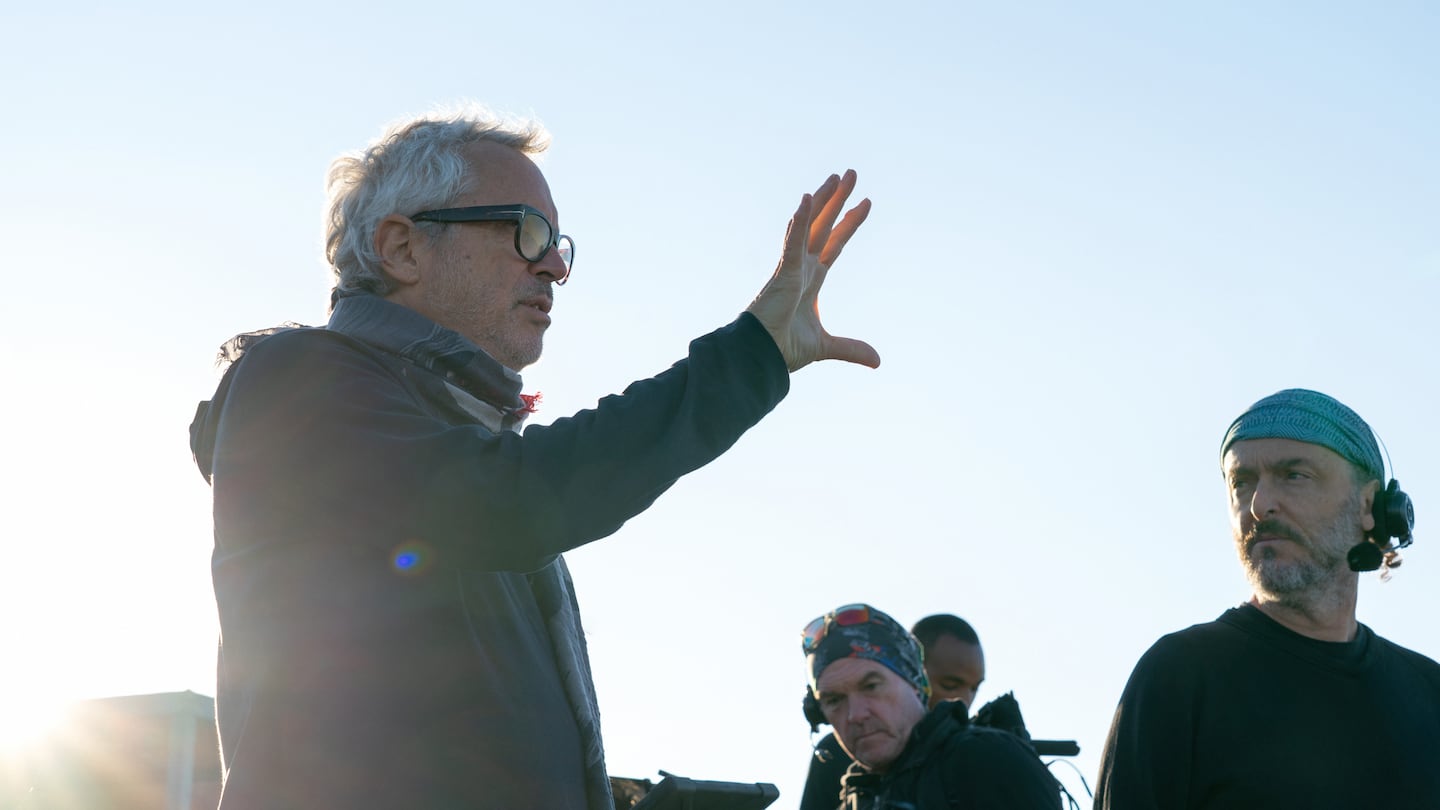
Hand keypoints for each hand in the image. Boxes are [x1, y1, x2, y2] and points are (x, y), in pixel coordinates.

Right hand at [746, 170, 878, 371]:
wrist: (762, 356)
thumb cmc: (783, 348)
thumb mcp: (825, 346)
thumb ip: (850, 348)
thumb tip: (876, 361)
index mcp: (811, 279)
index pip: (834, 244)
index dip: (849, 224)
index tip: (865, 203)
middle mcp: (801, 267)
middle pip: (823, 225)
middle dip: (838, 200)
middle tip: (851, 174)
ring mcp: (792, 267)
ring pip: (809, 225)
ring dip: (823, 200)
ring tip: (837, 178)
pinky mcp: (784, 272)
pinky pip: (793, 241)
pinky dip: (800, 220)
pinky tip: (808, 198)